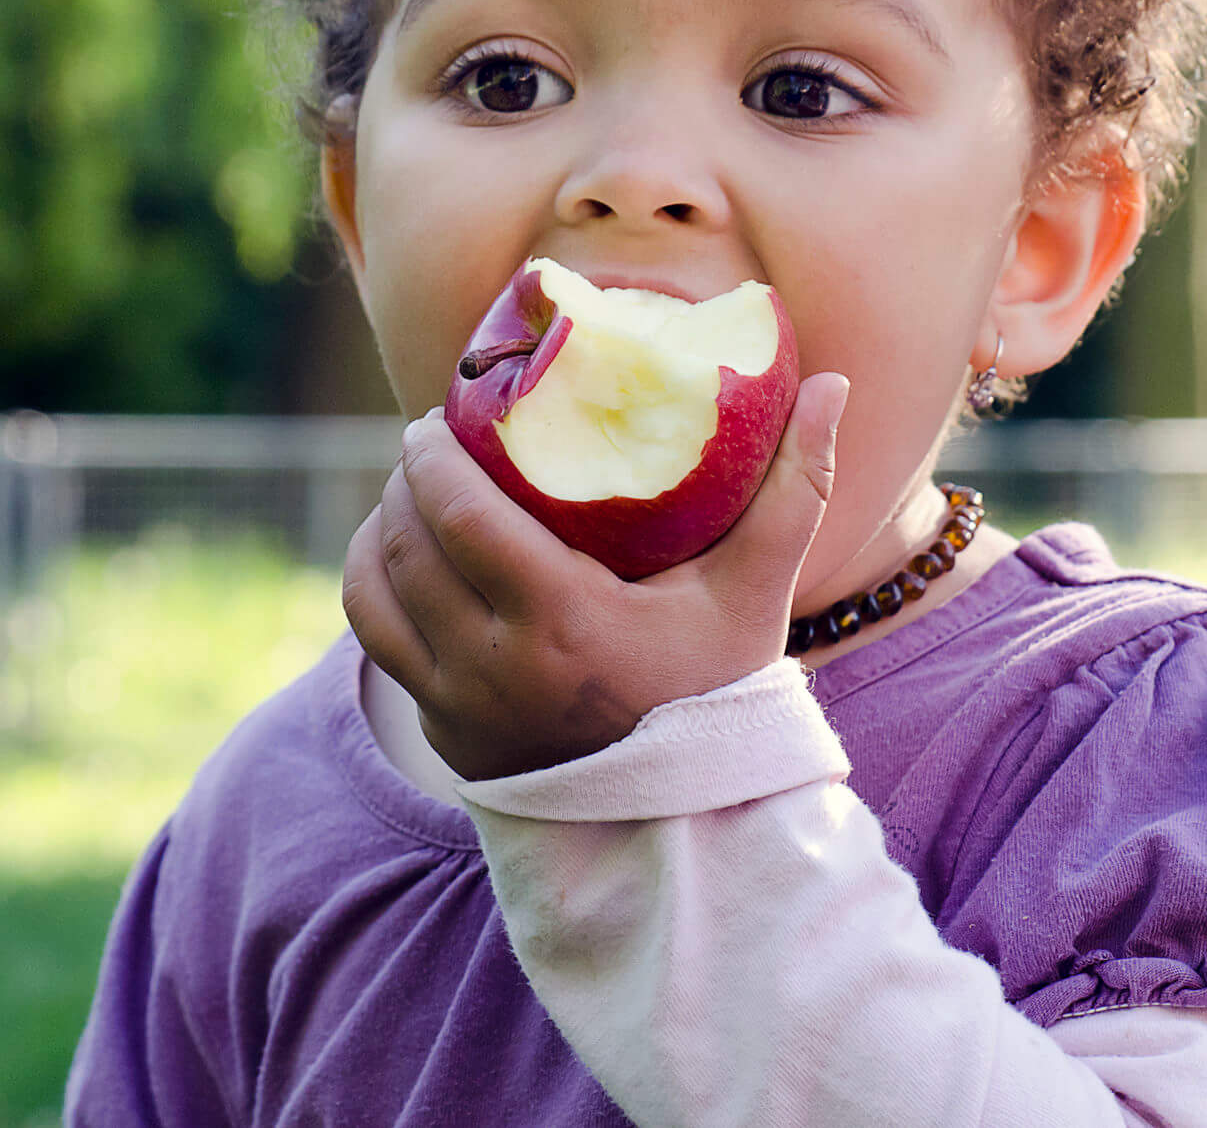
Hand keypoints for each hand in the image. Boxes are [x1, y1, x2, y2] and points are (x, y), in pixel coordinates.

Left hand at [342, 372, 849, 782]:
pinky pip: (376, 643)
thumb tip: (834, 384)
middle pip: (409, 546)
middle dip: (403, 482)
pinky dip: (372, 588)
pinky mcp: (441, 731)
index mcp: (563, 622)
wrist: (684, 823)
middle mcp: (495, 668)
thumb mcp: (757, 591)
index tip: (434, 418)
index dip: (430, 458)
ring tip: (405, 493)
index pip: (460, 517)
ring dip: (378, 531)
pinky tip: (394, 556)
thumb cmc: (720, 693)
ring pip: (378, 594)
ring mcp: (458, 707)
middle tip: (423, 442)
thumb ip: (797, 488)